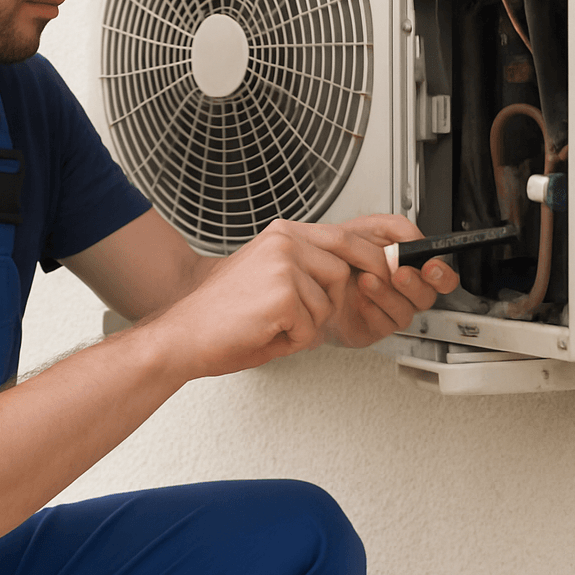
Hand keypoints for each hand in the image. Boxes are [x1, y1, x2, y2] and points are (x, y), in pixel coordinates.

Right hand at [145, 215, 458, 377]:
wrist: (184, 334)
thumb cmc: (223, 315)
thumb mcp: (267, 276)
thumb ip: (306, 268)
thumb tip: (350, 276)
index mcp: (284, 234)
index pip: (346, 236)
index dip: (372, 257)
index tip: (390, 270)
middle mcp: (286, 241)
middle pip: (348, 266)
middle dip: (346, 295)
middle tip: (321, 312)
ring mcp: (285, 265)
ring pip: (331, 300)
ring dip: (310, 323)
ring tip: (275, 324)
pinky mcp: (284, 294)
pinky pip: (312, 325)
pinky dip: (294, 340)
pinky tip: (266, 333)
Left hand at [319, 214, 458, 348]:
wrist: (313, 269)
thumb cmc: (344, 250)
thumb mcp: (371, 227)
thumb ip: (399, 228)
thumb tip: (417, 241)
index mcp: (410, 267)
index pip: (441, 278)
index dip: (441, 275)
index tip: (430, 267)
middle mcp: (404, 292)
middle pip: (427, 297)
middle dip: (414, 285)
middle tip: (398, 274)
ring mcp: (389, 311)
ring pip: (405, 312)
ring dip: (388, 296)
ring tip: (368, 280)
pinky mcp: (373, 327)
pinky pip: (383, 325)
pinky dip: (372, 311)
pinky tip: (360, 299)